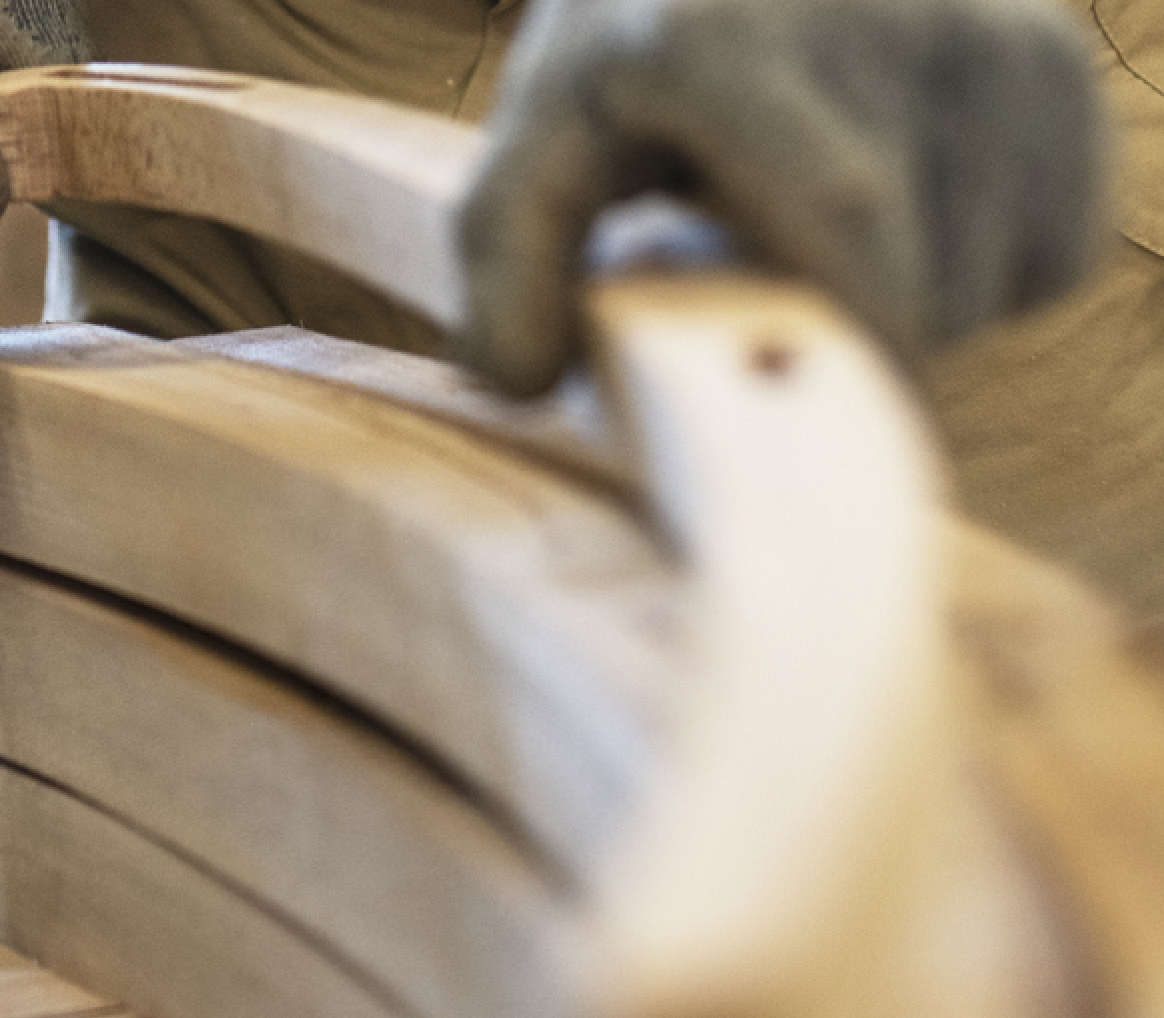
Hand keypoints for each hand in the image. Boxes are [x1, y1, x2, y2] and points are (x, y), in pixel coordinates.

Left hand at [456, 0, 1102, 395]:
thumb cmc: (632, 53)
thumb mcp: (539, 138)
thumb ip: (505, 261)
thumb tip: (521, 378)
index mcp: (736, 48)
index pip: (846, 234)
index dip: (843, 354)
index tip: (801, 429)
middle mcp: (897, 29)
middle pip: (917, 293)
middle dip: (835, 339)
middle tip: (753, 293)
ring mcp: (997, 49)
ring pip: (983, 289)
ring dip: (903, 308)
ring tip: (812, 235)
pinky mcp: (1060, 79)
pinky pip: (1045, 256)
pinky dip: (975, 272)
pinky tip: (897, 211)